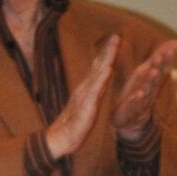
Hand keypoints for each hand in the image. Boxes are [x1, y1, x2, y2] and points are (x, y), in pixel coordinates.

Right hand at [45, 33, 118, 160]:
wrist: (59, 139)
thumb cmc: (73, 124)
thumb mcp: (86, 105)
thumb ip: (92, 92)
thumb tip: (98, 80)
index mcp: (87, 89)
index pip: (98, 68)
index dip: (106, 54)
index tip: (115, 39)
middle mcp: (85, 89)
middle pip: (98, 67)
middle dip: (107, 51)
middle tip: (116, 36)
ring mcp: (85, 97)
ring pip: (97, 75)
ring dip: (106, 60)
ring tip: (113, 48)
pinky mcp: (85, 107)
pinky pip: (95, 91)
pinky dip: (101, 79)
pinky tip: (107, 70)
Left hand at [110, 36, 176, 139]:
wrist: (132, 120)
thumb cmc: (140, 92)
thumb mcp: (148, 73)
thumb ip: (160, 58)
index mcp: (152, 79)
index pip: (161, 67)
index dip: (165, 58)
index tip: (170, 49)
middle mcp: (149, 89)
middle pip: (155, 77)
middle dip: (158, 67)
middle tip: (159, 56)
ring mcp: (142, 100)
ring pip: (147, 90)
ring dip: (150, 82)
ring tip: (153, 73)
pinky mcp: (132, 110)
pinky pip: (135, 105)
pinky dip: (137, 100)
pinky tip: (138, 95)